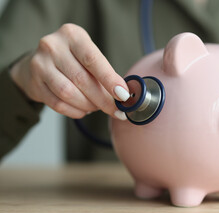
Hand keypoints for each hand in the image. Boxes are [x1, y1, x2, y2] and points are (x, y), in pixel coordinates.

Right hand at [10, 23, 128, 118]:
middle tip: (115, 110)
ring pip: (68, 93)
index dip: (110, 80)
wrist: (37, 63)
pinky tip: (83, 110)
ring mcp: (40, 64)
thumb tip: (123, 95)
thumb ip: (105, 72)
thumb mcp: (88, 56)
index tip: (123, 95)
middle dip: (103, 99)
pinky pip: (58, 104)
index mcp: (72, 35)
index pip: (93, 60)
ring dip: (88, 106)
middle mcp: (53, 46)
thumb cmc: (72, 59)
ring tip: (97, 107)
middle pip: (82, 79)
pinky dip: (75, 111)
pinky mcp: (34, 83)